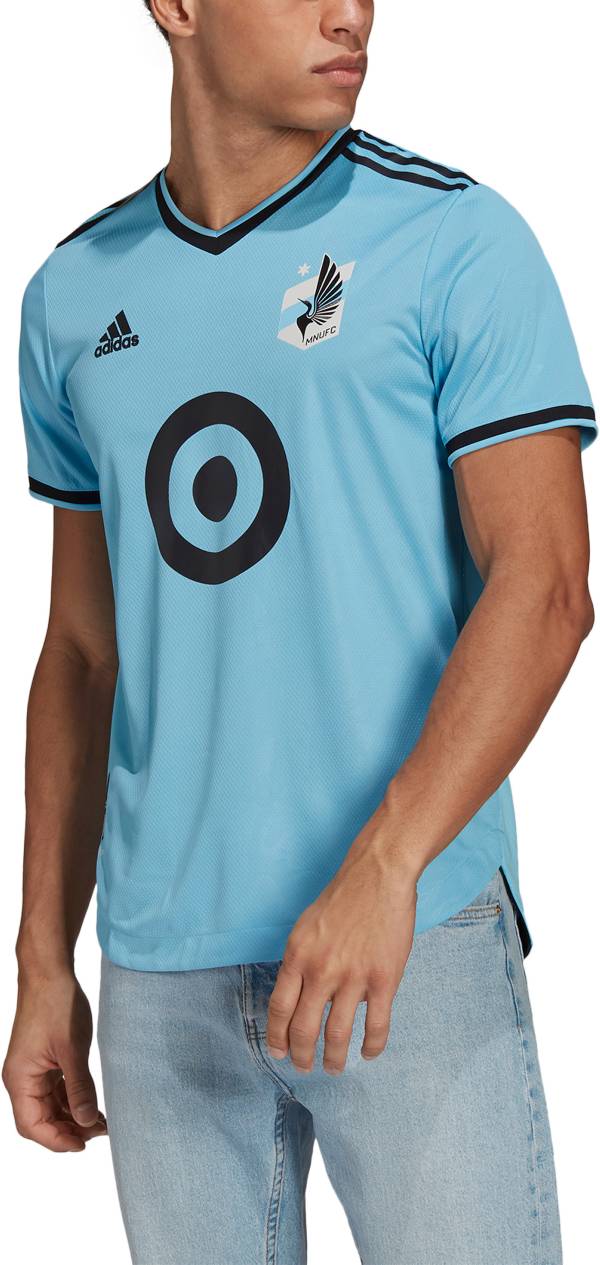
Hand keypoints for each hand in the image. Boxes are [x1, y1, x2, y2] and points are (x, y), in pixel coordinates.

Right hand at [3, 970, 106, 1152]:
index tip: (84, 1144)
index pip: (33, 1126)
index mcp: (20, 1079)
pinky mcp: (43, 1061)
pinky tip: (91, 1104)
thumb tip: (86, 1123)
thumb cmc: (56, 1004)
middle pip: (40, 1120)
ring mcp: (32, 1070)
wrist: (50, 971)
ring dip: (72, 1116)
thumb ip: (79, 1088)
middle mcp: (22, 1078)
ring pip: (49, 1107)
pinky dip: (71, 1099)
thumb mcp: (73, 1049)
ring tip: (100, 1122)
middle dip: (67, 1131)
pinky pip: (55, 1090)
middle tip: (99, 1132)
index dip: (57, 1140)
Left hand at [267, 799, 417, 1074]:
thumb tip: (297, 994)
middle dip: (301, 1055)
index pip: (279, 1009)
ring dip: (333, 1058)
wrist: (378, 875)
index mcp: (298, 956)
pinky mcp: (383, 980)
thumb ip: (301, 960)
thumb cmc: (343, 897)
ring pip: (337, 1035)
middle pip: (303, 1028)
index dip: (277, 1037)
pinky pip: (376, 1026)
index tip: (279, 1052)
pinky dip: (372, 1046)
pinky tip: (369, 1053)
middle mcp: (321, 970)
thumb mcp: (306, 926)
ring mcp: (353, 977)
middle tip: (304, 1067)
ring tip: (334, 1068)